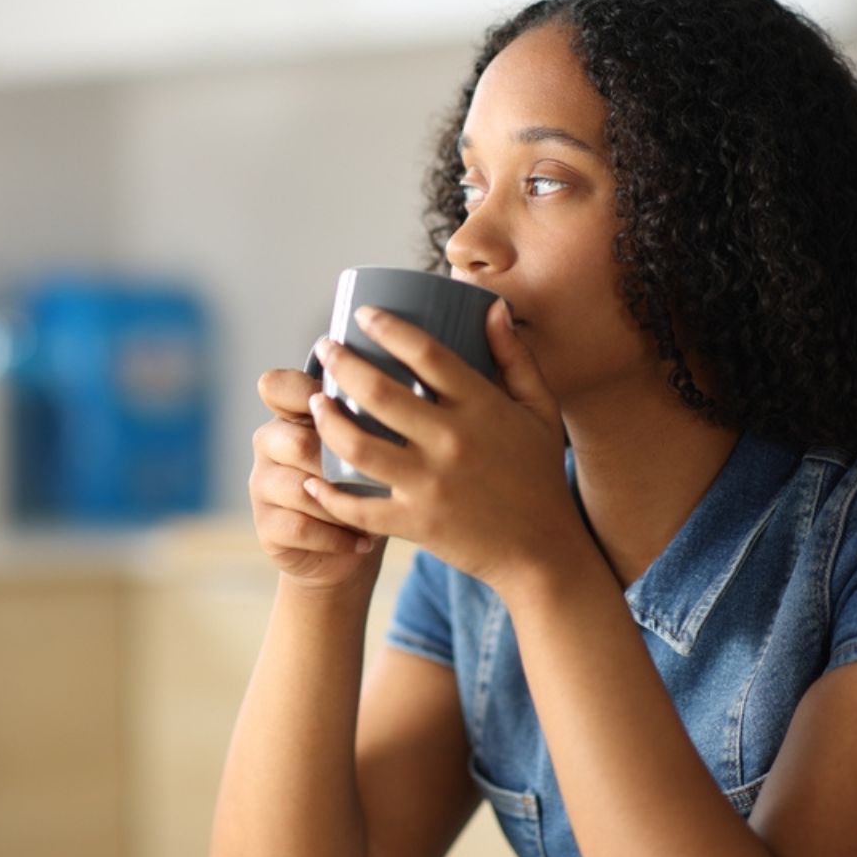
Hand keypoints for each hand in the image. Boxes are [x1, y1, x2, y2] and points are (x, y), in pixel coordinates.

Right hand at [248, 366, 387, 591]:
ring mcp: (262, 485)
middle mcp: (269, 444)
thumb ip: (370, 419)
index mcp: (290, 415)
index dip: (303, 391)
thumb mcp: (371, 446)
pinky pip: (301, 527)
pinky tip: (363, 540)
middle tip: (377, 479)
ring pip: (301, 490)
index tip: (338, 406)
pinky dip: (339, 536)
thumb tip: (398, 398)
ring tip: (373, 515)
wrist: (348, 548)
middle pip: (298, 443)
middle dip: (342, 465)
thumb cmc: (365, 484)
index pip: (276, 386)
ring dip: (345, 506)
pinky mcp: (265, 526)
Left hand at [304, 299, 582, 588]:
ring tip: (314, 401)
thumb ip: (516, 357)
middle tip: (325, 348)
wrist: (542, 550)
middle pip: (379, 392)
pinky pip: (360, 508)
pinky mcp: (415, 523)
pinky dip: (330, 494)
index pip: (426, 353)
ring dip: (326, 419)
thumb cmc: (539, 474)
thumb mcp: (540, 410)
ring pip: (358, 445)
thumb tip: (491, 306)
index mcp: (482, 407)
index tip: (363, 314)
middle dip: (342, 363)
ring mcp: (430, 484)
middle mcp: (452, 442)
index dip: (388, 327)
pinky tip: (313, 477)